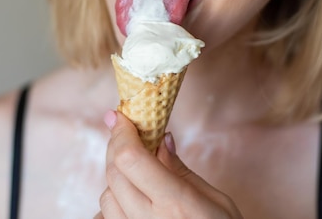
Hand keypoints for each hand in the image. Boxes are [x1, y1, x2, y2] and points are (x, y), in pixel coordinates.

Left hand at [95, 111, 242, 218]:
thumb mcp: (215, 199)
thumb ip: (181, 169)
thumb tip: (161, 138)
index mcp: (175, 203)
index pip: (130, 159)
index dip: (121, 132)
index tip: (120, 116)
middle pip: (114, 174)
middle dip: (116, 147)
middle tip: (127, 133)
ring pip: (106, 197)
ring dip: (116, 178)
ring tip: (137, 171)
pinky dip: (114, 204)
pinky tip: (132, 198)